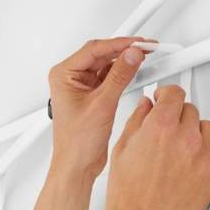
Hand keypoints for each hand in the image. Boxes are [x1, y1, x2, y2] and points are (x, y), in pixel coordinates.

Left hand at [48, 37, 147, 181]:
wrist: (77, 166)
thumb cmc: (76, 142)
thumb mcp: (102, 104)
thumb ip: (120, 77)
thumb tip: (132, 56)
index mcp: (64, 75)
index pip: (94, 49)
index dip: (119, 44)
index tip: (138, 43)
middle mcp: (71, 78)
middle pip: (101, 54)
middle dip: (124, 50)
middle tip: (145, 47)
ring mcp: (82, 86)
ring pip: (107, 65)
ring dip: (125, 61)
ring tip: (144, 57)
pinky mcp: (93, 95)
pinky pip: (110, 77)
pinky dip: (124, 74)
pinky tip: (137, 71)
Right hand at [103, 85, 209, 209]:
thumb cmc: (127, 195)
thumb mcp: (122, 148)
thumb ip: (138, 119)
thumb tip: (146, 105)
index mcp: (162, 127)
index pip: (175, 93)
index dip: (167, 94)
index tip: (164, 98)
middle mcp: (187, 139)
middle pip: (190, 110)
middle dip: (177, 115)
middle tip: (165, 128)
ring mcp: (204, 158)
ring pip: (206, 129)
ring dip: (193, 132)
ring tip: (176, 148)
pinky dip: (201, 155)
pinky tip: (183, 166)